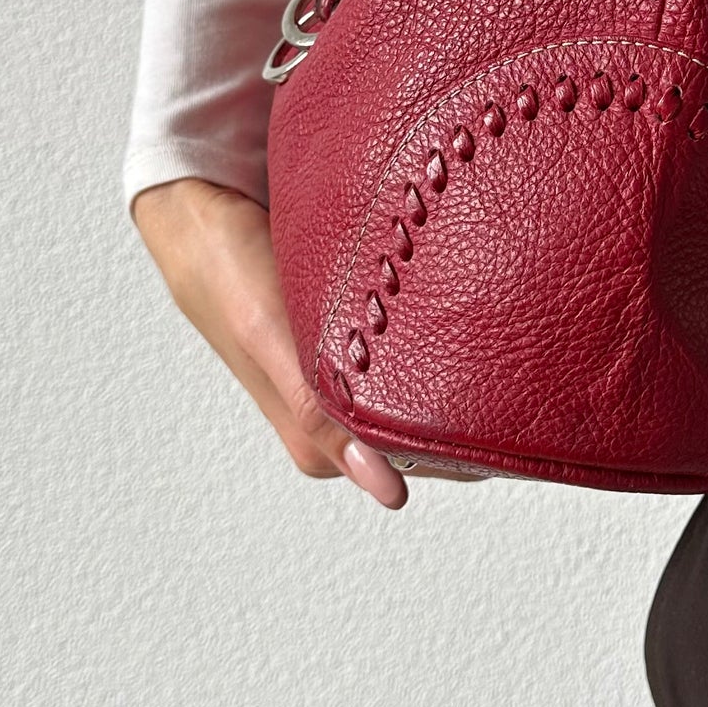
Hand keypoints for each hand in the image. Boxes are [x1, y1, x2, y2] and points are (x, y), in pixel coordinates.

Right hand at [132, 177, 490, 507]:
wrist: (203, 212)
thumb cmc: (227, 275)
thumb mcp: (269, 339)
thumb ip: (317, 415)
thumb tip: (390, 493)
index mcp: (322, 443)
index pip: (423, 462)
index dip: (468, 438)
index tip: (504, 403)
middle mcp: (340, 419)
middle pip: (431, 426)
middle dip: (467, 398)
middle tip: (493, 346)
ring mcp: (349, 381)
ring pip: (424, 385)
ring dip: (451, 359)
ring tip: (468, 318)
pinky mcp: (354, 344)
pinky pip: (407, 348)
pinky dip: (428, 331)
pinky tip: (443, 304)